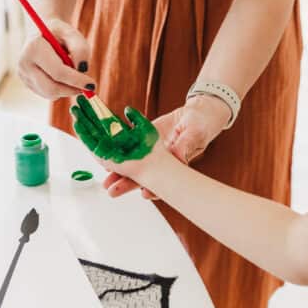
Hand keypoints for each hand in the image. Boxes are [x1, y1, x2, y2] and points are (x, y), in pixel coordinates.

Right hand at [18, 19, 96, 99]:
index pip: (57, 72)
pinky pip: (47, 94)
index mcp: (33, 47)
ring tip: (72, 73)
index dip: (77, 80)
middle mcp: (24, 63)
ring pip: (50, 94)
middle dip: (72, 90)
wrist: (41, 33)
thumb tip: (83, 69)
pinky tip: (62, 75)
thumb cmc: (59, 33)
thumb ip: (80, 49)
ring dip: (67, 89)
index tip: (92, 85)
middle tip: (88, 88)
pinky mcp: (27, 84)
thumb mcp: (72, 34)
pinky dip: (60, 89)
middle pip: (51, 88)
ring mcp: (23, 75)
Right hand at [70, 95, 158, 163]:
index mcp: (120, 131)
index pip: (104, 116)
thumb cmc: (151, 148)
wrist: (151, 164)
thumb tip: (127, 108)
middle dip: (86, 111)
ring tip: (73, 108)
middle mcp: (111, 139)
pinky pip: (89, 142)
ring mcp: (105, 147)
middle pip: (95, 122)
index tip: (90, 97)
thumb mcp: (144, 127)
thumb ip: (135, 117)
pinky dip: (82, 133)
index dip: (97, 107)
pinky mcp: (101, 155)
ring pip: (90, 130)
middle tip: (78, 99)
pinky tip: (76, 122)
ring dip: (81, 119)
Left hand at [103, 94, 231, 198]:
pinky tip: (106, 157)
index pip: (164, 181)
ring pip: (134, 164)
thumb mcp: (196, 133)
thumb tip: (178, 157)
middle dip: (127, 185)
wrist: (196, 113)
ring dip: (119, 172)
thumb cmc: (202, 125)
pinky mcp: (145, 139)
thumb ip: (186, 146)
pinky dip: (119, 151)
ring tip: (106, 180)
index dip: (154, 189)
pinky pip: (130, 146)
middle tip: (112, 191)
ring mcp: (152, 152)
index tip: (144, 194)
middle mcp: (162, 161)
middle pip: (143, 176)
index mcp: (176, 163)